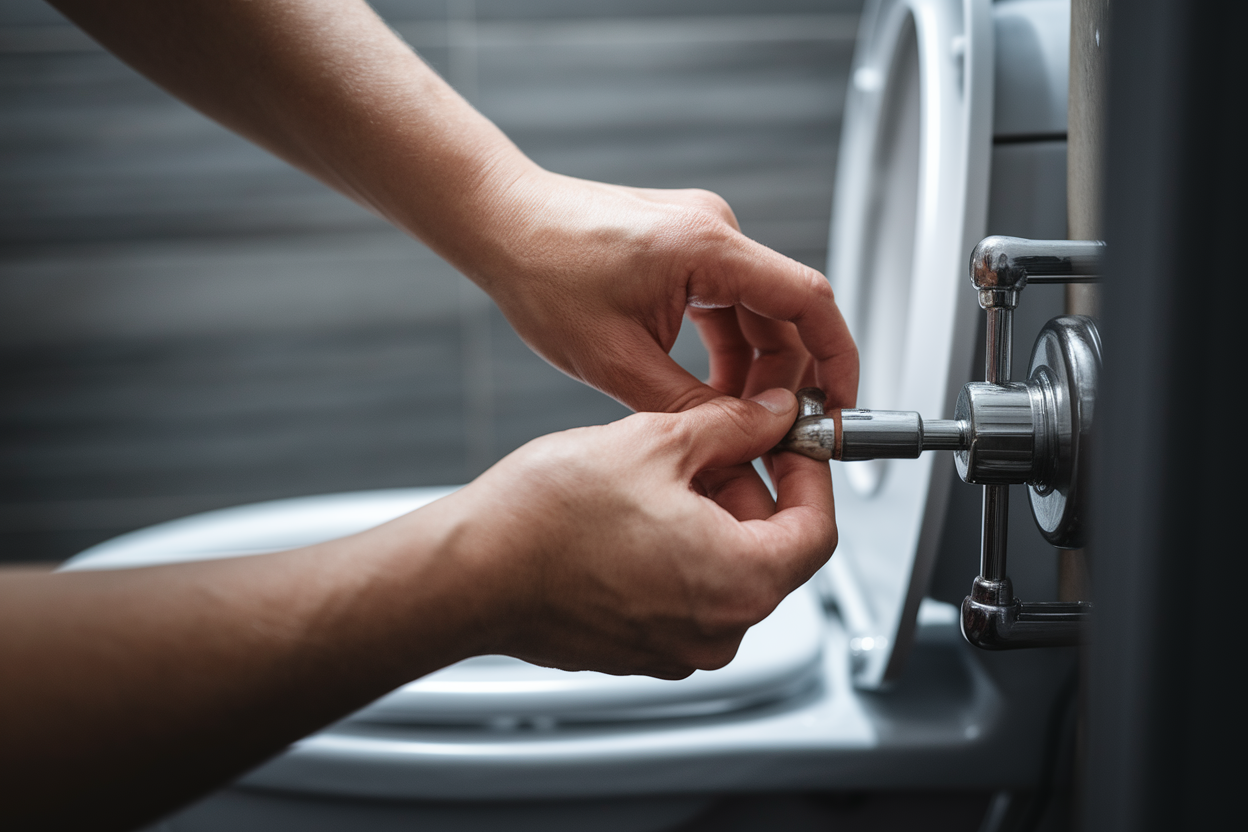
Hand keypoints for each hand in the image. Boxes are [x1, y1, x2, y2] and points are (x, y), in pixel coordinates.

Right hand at [429, 388, 835, 677]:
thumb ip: (732, 427)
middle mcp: (719, 629)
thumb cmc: (548, 518)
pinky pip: (683, 594)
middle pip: (769, 551)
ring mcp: (677, 648)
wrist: (470, 572)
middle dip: (751, 489)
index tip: (789, 443)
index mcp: (741, 581)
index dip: (809, 474)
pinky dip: (677, 551)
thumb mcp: (657, 442)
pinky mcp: (639, 649)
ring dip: (710, 517)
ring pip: (723, 571)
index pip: (817, 529)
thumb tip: (772, 418)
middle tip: (715, 442)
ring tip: (661, 471)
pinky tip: (633, 511)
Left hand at [463, 169, 859, 413]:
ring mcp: (700, 234)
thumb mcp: (616, 362)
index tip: (841, 402)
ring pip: (755, 312)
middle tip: (779, 432)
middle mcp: (714, 230)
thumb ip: (689, 405)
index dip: (837, 356)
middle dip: (786, 378)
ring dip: (752, 368)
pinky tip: (711, 387)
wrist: (501, 222)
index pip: (809, 299)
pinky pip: (726, 301)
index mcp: (708, 248)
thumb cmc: (541, 270)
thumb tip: (742, 432)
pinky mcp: (683, 244)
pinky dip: (727, 347)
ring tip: (736, 420)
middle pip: (784, 312)